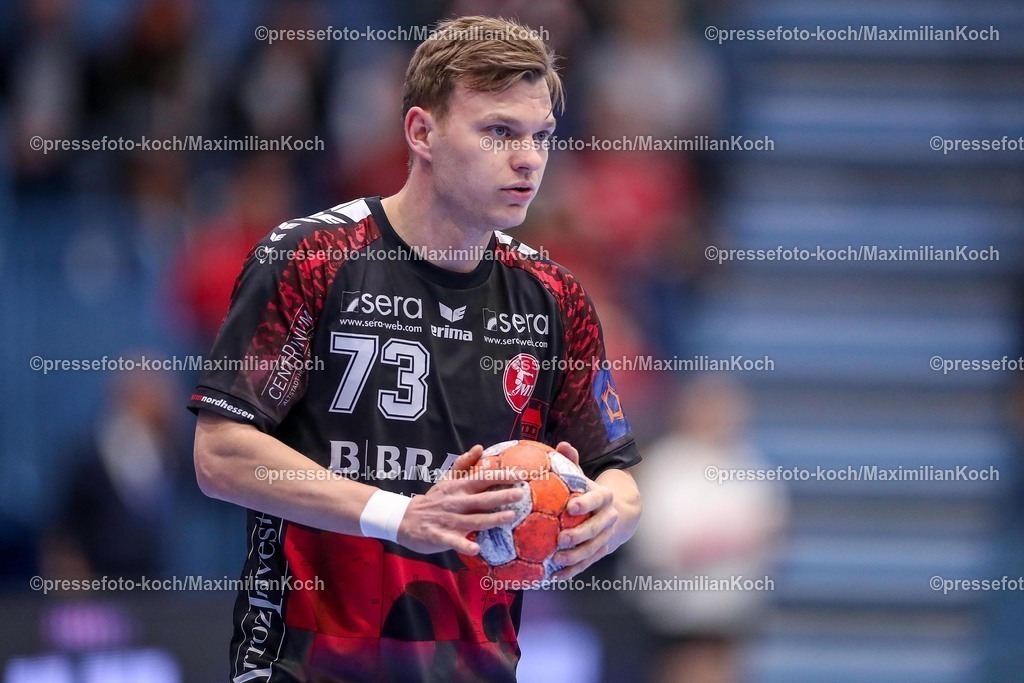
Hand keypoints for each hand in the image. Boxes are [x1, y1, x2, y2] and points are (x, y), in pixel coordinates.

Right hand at [397, 445, 526, 554]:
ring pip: (473, 520)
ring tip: (510, 517)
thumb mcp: (446, 479)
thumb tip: (479, 447)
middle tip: (521, 493)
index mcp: (458, 488)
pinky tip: (476, 548)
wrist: (404, 519)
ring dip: (491, 519)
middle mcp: (456, 502)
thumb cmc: (432, 500)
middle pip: (482, 499)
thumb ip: (463, 464)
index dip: (501, 476)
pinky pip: (454, 541)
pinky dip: (464, 545)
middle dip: (501, 496)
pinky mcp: (440, 536)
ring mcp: (448, 520)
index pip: (482, 479)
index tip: (521, 475)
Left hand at [550, 442, 618, 580]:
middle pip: (597, 528)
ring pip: (593, 549)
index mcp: (604, 497)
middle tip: (561, 538)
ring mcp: (606, 537)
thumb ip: (571, 462)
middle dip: (580, 534)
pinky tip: (554, 577)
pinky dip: (572, 571)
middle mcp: (608, 518)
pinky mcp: (600, 552)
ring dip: (575, 557)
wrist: (616, 513)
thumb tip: (562, 444)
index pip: (598, 499)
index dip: (586, 503)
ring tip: (556, 560)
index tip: (571, 507)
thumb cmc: (588, 491)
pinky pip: (587, 563)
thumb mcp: (582, 476)